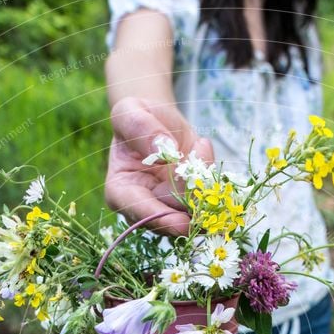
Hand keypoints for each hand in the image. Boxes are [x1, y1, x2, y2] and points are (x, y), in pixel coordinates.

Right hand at [105, 96, 213, 235]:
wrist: (157, 121)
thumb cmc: (137, 117)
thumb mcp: (130, 111)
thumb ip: (140, 128)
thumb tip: (163, 150)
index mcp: (121, 192)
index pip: (137, 211)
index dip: (160, 218)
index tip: (181, 222)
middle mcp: (145, 207)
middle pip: (170, 218)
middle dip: (189, 206)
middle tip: (204, 180)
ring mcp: (170, 207)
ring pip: (192, 212)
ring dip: (204, 186)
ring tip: (199, 146)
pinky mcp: (190, 201)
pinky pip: (207, 199)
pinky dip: (212, 178)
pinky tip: (202, 146)